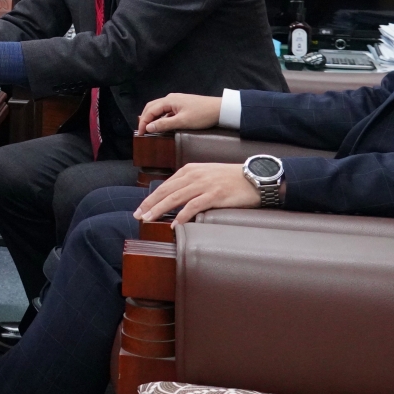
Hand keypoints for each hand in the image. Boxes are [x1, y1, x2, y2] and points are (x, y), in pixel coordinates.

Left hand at [133, 163, 263, 226]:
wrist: (255, 177)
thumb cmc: (231, 178)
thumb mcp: (206, 175)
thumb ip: (190, 183)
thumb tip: (175, 198)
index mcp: (190, 169)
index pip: (165, 185)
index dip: (151, 198)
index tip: (141, 209)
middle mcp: (194, 175)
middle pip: (166, 191)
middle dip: (150, 204)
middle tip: (138, 216)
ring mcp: (204, 184)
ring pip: (175, 198)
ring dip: (160, 210)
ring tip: (149, 219)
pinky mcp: (215, 195)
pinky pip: (194, 206)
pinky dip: (182, 215)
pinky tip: (174, 224)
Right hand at [137, 93, 222, 134]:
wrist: (220, 109)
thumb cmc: (202, 115)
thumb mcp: (182, 122)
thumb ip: (164, 124)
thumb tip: (148, 127)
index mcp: (169, 100)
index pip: (150, 111)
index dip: (143, 122)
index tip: (140, 134)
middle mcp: (170, 98)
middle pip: (152, 107)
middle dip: (145, 118)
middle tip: (142, 130)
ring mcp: (177, 100)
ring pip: (159, 108)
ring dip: (153, 117)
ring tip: (149, 128)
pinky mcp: (182, 104)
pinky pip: (166, 110)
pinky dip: (161, 117)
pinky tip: (162, 124)